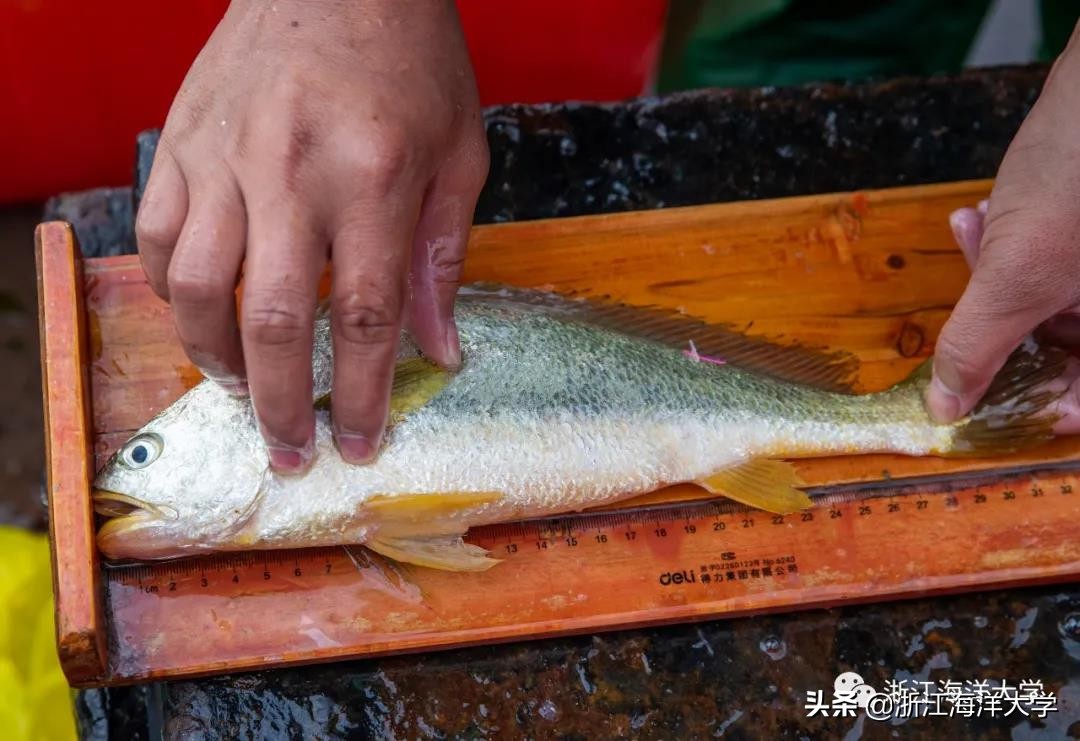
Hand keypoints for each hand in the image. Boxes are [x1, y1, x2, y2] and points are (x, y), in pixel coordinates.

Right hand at [135, 0, 488, 471]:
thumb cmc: (410, 59)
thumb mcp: (459, 155)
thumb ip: (443, 258)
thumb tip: (440, 350)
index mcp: (373, 179)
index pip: (365, 317)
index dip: (363, 394)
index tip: (361, 442)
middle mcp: (290, 174)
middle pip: (274, 322)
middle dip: (281, 405)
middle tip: (289, 453)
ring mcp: (224, 158)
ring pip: (195, 288)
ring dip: (218, 359)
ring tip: (246, 390)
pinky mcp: (182, 142)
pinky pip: (155, 236)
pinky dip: (170, 291)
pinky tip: (202, 315)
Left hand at [927, 23, 1079, 430]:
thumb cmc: (1076, 177)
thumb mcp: (1017, 272)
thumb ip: (978, 345)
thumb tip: (946, 407)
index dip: (1051, 410)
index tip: (991, 405)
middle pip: (1072, 348)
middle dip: (1006, 324)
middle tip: (974, 299)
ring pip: (1057, 303)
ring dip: (998, 275)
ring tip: (976, 231)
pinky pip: (1055, 262)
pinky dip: (1012, 244)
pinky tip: (980, 214)